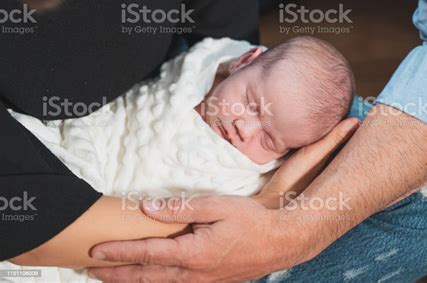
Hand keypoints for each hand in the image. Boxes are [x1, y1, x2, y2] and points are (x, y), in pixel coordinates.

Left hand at [88, 118, 359, 281]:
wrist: (281, 241)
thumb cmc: (252, 220)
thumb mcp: (217, 206)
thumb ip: (181, 208)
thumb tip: (148, 208)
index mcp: (193, 252)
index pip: (147, 254)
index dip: (119, 254)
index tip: (95, 253)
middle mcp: (194, 273)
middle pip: (147, 276)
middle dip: (117, 274)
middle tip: (91, 271)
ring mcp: (204, 281)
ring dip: (133, 281)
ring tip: (112, 278)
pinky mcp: (212, 282)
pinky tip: (151, 280)